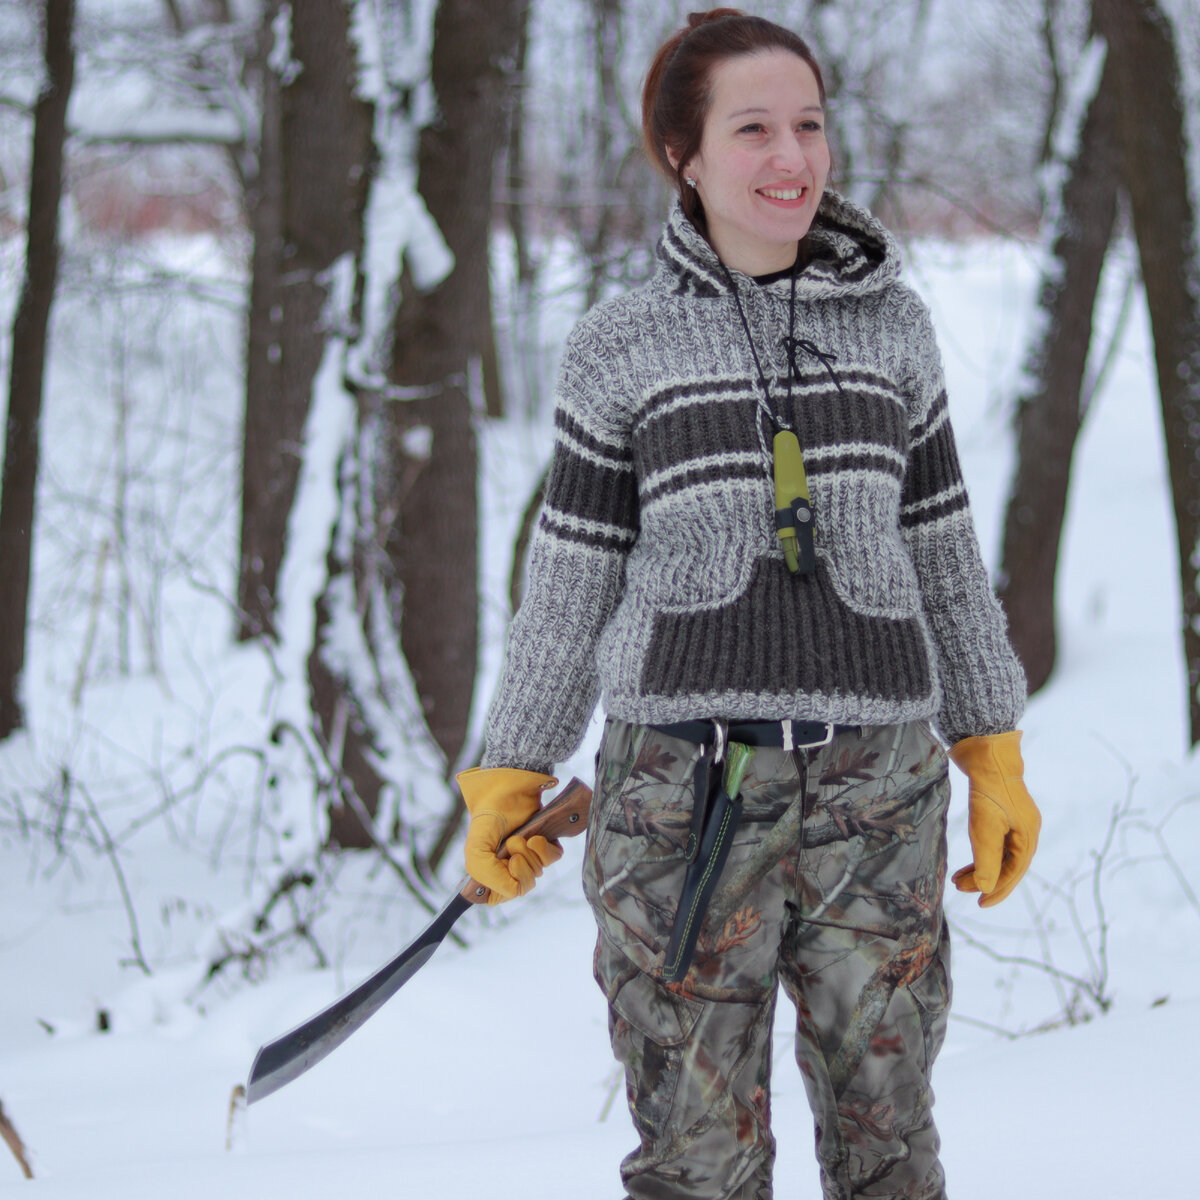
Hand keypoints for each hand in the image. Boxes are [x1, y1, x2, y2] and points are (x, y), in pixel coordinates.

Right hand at [456, 768, 563, 903]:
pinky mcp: (546, 844)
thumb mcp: (476, 850)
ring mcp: (529, 855)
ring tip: (521, 837)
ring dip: (530, 855)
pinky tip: (535, 837)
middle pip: (523, 885)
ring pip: (538, 872)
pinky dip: (545, 849)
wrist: (508, 789)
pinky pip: (553, 858)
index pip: (500, 896)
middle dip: (520, 865)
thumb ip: (487, 876)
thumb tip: (514, 890)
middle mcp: (510, 866)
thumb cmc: (489, 817)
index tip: (505, 867)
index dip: (505, 885)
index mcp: (490, 871)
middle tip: (512, 844)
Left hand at [949, 731, 1040, 907]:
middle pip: (1007, 864)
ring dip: (980, 867)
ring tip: (958, 878)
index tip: (980, 903)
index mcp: (1028, 835)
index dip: (997, 890)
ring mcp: (1014, 820)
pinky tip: (967, 858)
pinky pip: (993, 840)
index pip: (1014, 872)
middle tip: (961, 889)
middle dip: (985, 879)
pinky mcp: (1000, 810)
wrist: (985, 749)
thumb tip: (985, 888)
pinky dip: (980, 851)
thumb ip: (986, 859)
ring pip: (998, 853)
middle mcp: (1025, 829)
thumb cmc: (988, 787)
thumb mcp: (985, 826)